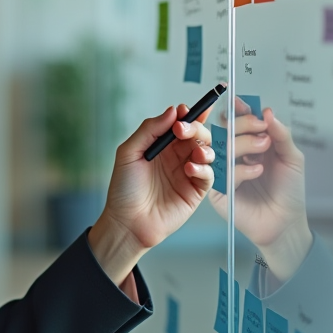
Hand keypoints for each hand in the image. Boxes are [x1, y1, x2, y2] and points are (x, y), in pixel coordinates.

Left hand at [89, 104, 215, 283]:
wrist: (127, 222)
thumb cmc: (124, 189)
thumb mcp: (129, 153)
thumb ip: (149, 130)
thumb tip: (172, 111)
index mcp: (162, 145)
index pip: (181, 123)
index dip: (188, 114)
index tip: (186, 110)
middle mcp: (176, 156)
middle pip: (197, 134)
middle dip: (195, 127)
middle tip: (183, 130)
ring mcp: (187, 173)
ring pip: (207, 151)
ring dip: (204, 146)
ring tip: (194, 151)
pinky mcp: (195, 191)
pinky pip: (208, 175)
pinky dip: (204, 168)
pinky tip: (191, 169)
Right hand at [208, 96, 312, 280]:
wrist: (286, 221)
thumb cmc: (289, 191)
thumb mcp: (292, 158)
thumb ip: (281, 134)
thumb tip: (267, 111)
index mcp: (249, 143)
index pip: (237, 121)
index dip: (238, 110)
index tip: (241, 102)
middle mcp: (234, 155)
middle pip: (226, 130)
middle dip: (243, 124)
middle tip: (261, 128)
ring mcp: (225, 172)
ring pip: (222, 148)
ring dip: (243, 144)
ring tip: (264, 151)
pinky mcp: (219, 191)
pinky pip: (222, 173)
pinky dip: (240, 169)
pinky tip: (256, 171)